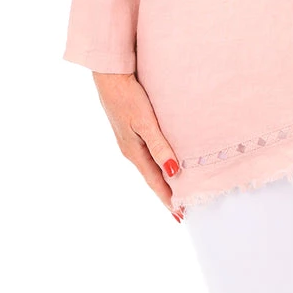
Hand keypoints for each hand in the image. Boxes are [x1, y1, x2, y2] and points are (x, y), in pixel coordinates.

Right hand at [92, 71, 184, 218]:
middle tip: (181, 208)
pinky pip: (148, 152)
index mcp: (134, 152)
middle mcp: (131, 150)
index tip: (180, 216)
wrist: (111, 76)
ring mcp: (130, 140)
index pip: (155, 181)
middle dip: (166, 193)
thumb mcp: (145, 122)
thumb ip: (159, 147)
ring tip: (176, 189)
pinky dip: (158, 161)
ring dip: (163, 178)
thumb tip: (173, 172)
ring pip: (150, 164)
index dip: (168, 199)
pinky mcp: (131, 129)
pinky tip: (164, 160)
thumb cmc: (127, 97)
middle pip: (152, 176)